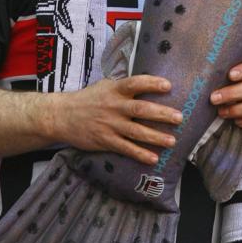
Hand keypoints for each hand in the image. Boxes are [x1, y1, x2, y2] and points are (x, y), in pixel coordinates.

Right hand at [51, 75, 182, 164]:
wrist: (62, 116)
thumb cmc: (87, 99)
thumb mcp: (105, 86)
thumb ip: (124, 86)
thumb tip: (147, 84)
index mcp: (115, 89)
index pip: (135, 83)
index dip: (152, 83)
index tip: (169, 85)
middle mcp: (114, 106)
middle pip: (140, 110)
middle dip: (161, 114)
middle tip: (179, 118)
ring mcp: (110, 125)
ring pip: (136, 132)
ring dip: (155, 137)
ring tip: (172, 141)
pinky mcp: (105, 140)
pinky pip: (125, 148)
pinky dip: (140, 154)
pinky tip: (153, 159)